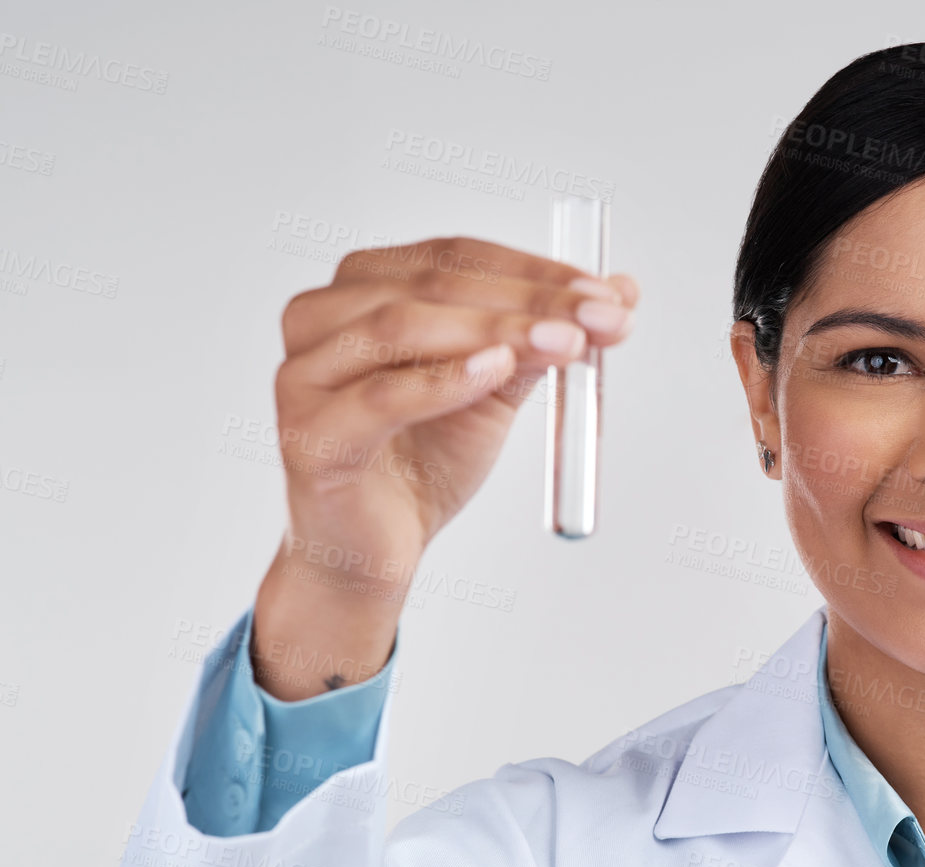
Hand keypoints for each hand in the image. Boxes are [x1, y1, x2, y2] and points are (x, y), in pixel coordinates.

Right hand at [251, 236, 638, 698]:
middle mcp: (319, 317)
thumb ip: (544, 337)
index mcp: (361, 288)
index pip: (455, 257)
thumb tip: (621, 292)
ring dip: (495, 330)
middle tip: (602, 317)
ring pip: (403, 328)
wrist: (375, 551)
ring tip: (564, 342)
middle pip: (432, 284)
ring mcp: (304, 374)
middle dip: (529, 298)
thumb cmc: (426, 461)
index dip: (535, 269)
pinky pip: (381, 397)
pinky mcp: (308, 435)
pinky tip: (497, 369)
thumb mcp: (496, 388)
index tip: (608, 293)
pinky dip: (445, 380)